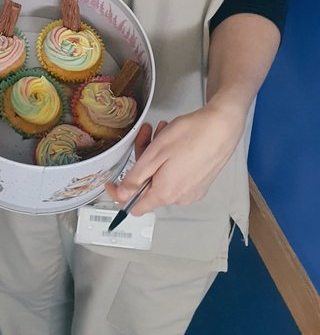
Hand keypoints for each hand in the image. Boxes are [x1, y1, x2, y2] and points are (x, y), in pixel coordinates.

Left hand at [106, 103, 245, 214]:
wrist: (222, 127)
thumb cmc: (190, 136)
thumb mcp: (155, 153)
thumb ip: (136, 178)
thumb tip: (121, 196)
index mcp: (165, 193)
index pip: (135, 207)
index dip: (120, 194)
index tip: (112, 180)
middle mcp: (179, 197)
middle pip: (148, 184)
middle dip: (143, 157)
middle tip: (147, 132)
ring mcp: (192, 191)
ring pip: (161, 175)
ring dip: (157, 153)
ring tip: (164, 129)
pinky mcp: (200, 182)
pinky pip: (176, 174)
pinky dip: (170, 158)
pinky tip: (175, 139)